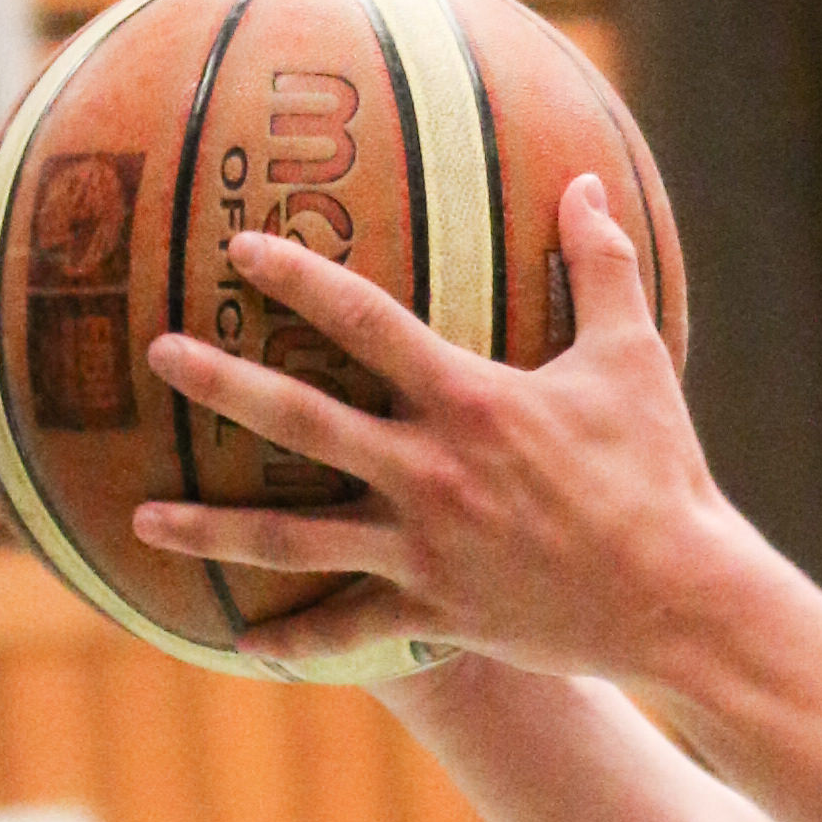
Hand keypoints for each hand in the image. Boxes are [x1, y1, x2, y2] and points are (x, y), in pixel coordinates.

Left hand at [132, 172, 751, 681]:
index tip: (239, 248)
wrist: (678, 597)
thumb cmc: (660, 471)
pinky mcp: (436, 608)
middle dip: (221, 384)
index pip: (365, 322)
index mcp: (471, 400)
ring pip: (293, 537)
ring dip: (212, 528)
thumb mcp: (636, 358)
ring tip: (143, 518)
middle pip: (300, 419)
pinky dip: (296, 637)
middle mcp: (430, 470)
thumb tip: (588, 181)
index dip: (298, 277)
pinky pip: (350, 627)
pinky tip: (241, 640)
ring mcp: (425, 545)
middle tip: (157, 354)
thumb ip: (603, 266)